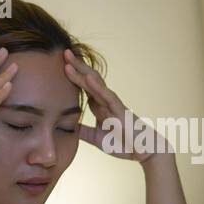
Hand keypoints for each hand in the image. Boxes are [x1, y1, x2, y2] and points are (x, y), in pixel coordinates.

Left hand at [63, 48, 166, 163]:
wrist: (144, 151)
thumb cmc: (124, 144)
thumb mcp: (96, 138)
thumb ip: (83, 131)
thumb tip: (67, 128)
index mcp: (99, 106)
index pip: (83, 87)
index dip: (72, 76)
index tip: (59, 64)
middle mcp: (105, 101)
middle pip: (88, 80)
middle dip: (75, 66)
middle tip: (63, 52)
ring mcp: (113, 104)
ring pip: (95, 83)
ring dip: (82, 71)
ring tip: (69, 58)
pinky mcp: (120, 110)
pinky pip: (107, 96)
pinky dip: (97, 86)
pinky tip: (87, 77)